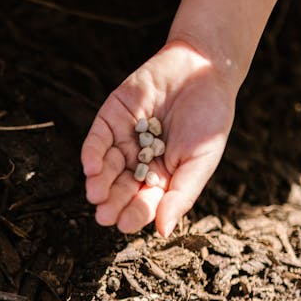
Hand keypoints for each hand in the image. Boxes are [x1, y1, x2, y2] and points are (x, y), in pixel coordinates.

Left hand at [81, 41, 235, 235]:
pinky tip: (91, 167)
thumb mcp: (200, 161)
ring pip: (106, 167)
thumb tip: (162, 231)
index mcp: (163, 177)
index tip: (125, 224)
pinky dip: (92, 154)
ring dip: (98, 182)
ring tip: (95, 194)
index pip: (144, 202)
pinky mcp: (112, 117)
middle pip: (121, 188)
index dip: (134, 213)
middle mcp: (139, 162)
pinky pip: (97, 139)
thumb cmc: (210, 119)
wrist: (204, 69)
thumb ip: (180, 194)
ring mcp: (124, 140)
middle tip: (104, 215)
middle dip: (111, 202)